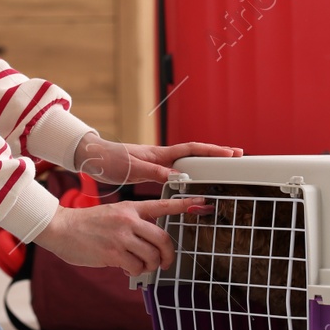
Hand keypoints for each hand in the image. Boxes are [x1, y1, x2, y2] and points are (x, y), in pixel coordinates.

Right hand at [32, 197, 212, 277]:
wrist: (61, 229)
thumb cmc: (87, 225)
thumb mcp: (114, 215)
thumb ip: (134, 223)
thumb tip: (152, 242)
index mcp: (131, 207)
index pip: (163, 205)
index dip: (185, 205)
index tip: (203, 204)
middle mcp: (129, 220)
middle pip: (164, 239)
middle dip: (168, 255)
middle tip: (165, 262)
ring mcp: (121, 236)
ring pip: (152, 256)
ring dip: (149, 266)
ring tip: (138, 265)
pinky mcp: (113, 253)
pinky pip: (137, 267)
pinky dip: (135, 271)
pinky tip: (126, 268)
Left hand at [72, 132, 242, 185]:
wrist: (92, 157)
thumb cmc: (109, 160)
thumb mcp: (131, 168)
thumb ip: (153, 172)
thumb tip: (178, 177)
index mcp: (159, 154)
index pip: (192, 150)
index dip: (212, 151)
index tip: (232, 154)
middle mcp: (161, 156)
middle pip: (195, 153)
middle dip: (216, 154)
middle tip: (238, 157)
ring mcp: (157, 162)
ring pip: (187, 162)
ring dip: (205, 164)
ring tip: (223, 168)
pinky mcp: (150, 169)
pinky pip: (176, 170)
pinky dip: (189, 173)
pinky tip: (194, 179)